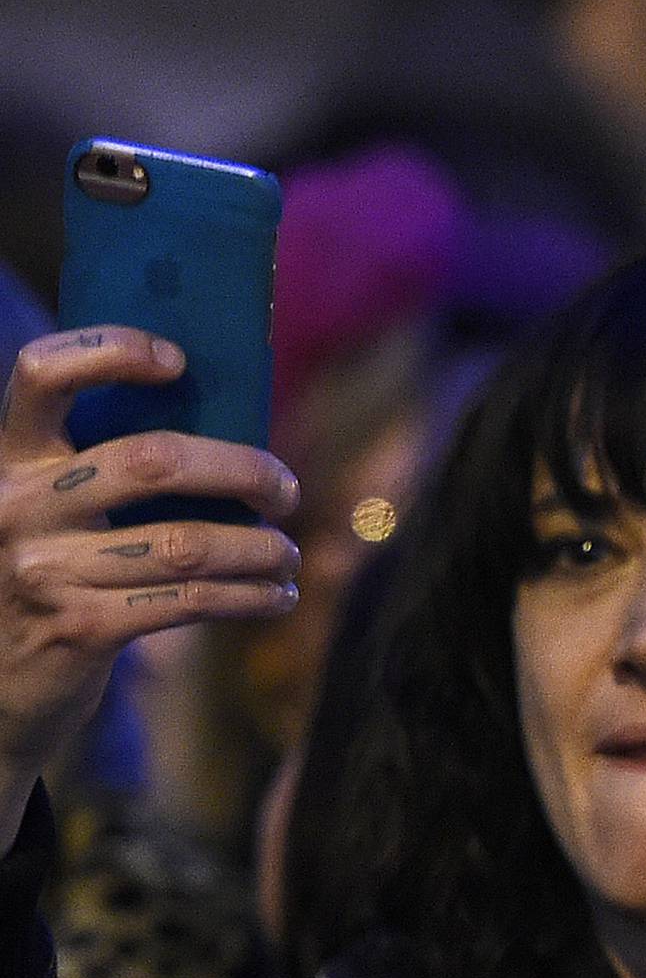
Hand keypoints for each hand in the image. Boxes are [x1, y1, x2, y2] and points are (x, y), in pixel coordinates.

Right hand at [0, 326, 298, 834]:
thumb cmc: (46, 588)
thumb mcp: (48, 518)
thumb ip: (97, 476)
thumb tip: (224, 448)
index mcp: (9, 460)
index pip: (42, 373)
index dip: (111, 350)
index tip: (179, 361)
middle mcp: (18, 505)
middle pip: (151, 459)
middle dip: (240, 469)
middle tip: (285, 490)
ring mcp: (46, 569)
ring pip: (186, 541)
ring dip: (259, 548)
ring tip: (285, 555)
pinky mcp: (82, 627)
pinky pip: (191, 599)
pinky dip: (249, 596)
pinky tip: (275, 597)